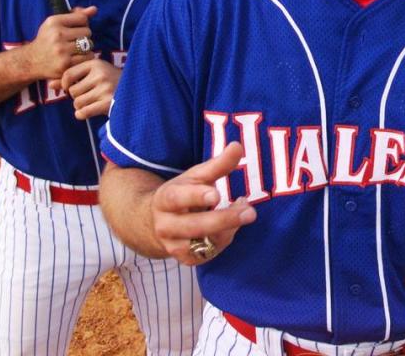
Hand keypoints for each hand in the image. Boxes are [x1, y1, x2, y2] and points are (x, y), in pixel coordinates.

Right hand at [23, 6, 96, 78]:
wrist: (30, 61)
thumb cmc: (47, 40)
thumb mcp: (56, 24)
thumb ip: (76, 15)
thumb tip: (94, 9)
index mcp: (54, 22)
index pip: (82, 18)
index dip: (82, 24)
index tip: (75, 29)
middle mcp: (57, 34)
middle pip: (87, 32)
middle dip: (84, 36)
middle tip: (74, 41)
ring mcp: (61, 50)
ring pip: (89, 45)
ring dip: (86, 48)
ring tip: (75, 50)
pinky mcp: (65, 64)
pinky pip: (88, 57)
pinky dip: (86, 58)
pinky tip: (76, 58)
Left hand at [50, 58, 121, 119]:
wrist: (137, 90)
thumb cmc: (111, 81)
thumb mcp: (93, 74)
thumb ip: (72, 77)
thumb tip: (50, 85)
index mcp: (95, 63)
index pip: (68, 75)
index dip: (64, 84)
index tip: (69, 87)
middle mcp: (100, 75)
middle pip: (72, 91)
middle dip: (76, 96)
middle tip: (88, 94)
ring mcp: (105, 89)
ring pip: (77, 103)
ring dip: (81, 105)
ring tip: (92, 102)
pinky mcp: (108, 103)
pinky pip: (83, 112)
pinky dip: (82, 114)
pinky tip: (89, 111)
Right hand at [150, 143, 256, 264]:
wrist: (155, 222)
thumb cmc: (182, 194)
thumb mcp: (195, 177)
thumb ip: (217, 164)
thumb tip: (237, 146)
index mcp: (164, 200)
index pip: (177, 198)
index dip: (196, 196)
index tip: (216, 194)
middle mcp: (166, 225)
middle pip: (194, 226)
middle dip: (223, 219)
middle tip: (250, 212)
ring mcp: (174, 245)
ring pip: (202, 244)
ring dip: (227, 231)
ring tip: (247, 214)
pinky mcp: (185, 259)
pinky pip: (207, 255)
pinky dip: (223, 241)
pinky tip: (233, 228)